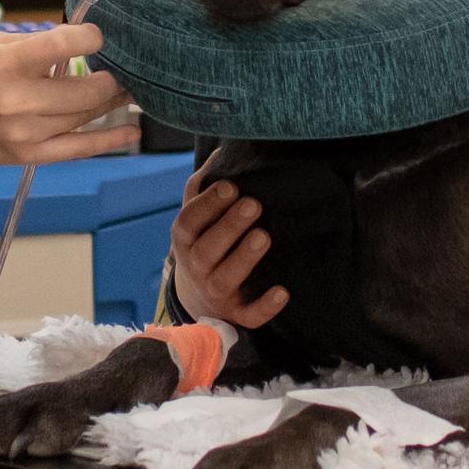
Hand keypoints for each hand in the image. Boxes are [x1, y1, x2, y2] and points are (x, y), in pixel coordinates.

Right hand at [0, 25, 135, 166]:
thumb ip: (32, 43)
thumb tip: (73, 42)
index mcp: (5, 65)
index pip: (63, 46)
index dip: (90, 37)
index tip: (95, 36)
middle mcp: (18, 101)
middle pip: (84, 89)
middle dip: (108, 76)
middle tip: (116, 67)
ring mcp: (25, 133)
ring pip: (85, 116)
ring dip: (111, 100)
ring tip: (124, 89)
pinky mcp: (29, 155)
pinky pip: (78, 149)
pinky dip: (109, 141)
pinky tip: (131, 131)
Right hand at [168, 176, 287, 326]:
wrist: (201, 296)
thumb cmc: (205, 242)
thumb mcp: (198, 217)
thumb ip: (204, 187)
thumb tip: (222, 153)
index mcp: (185, 241)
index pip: (188, 222)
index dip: (207, 205)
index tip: (231, 187)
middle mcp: (196, 267)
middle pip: (206, 250)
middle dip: (228, 227)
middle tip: (253, 205)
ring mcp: (215, 293)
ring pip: (225, 280)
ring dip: (244, 259)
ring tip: (264, 236)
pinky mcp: (237, 314)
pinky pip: (249, 315)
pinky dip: (264, 307)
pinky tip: (282, 292)